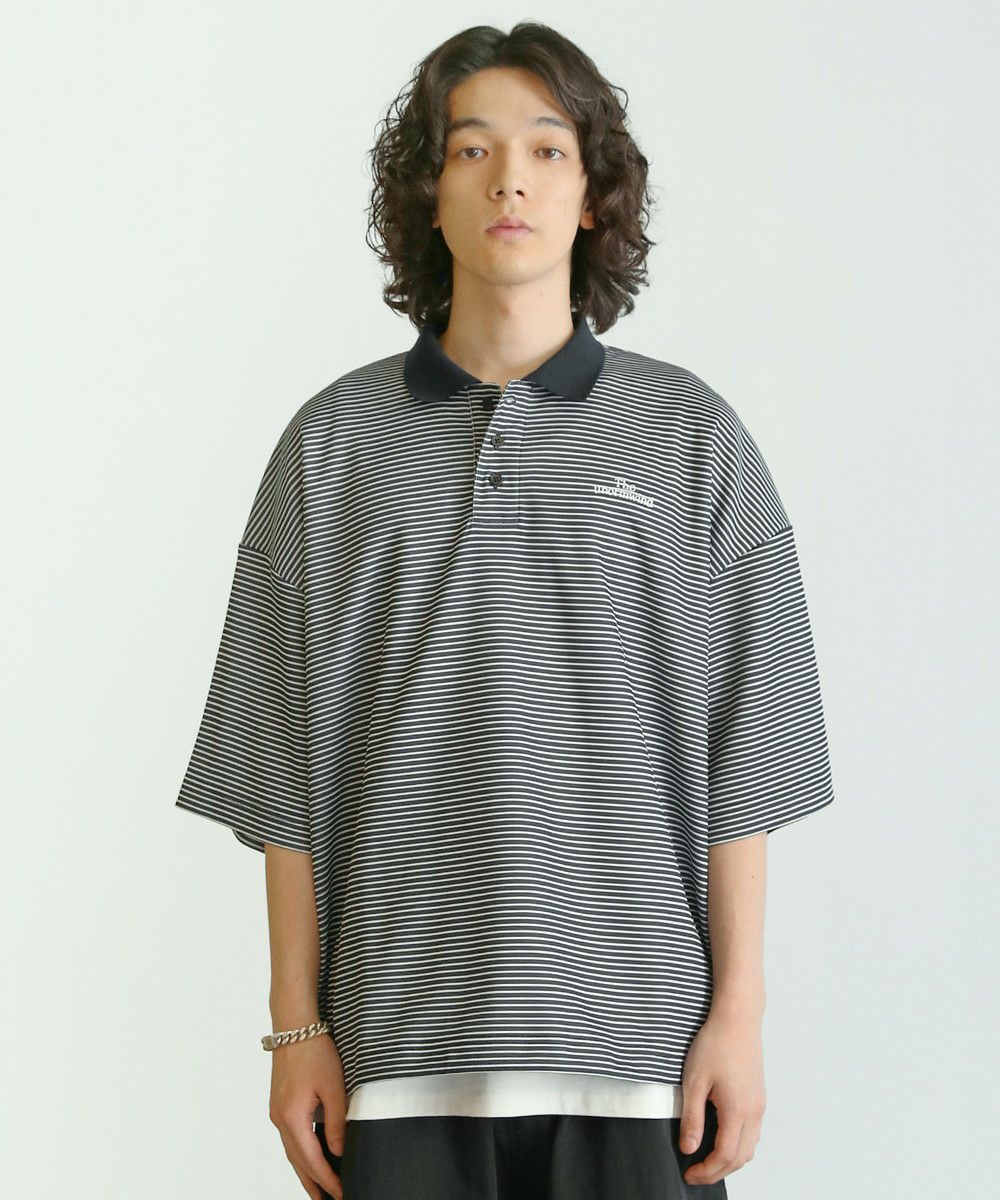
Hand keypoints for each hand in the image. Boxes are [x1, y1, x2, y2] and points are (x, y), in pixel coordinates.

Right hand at [269, 1034, 347, 1199]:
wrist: (295, 1027)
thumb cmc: (315, 1051)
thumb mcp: (334, 1087)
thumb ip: (336, 1122)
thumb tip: (338, 1151)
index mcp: (293, 1118)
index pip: (312, 1160)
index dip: (327, 1180)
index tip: (341, 1193)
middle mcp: (280, 1119)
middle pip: (297, 1162)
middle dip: (312, 1184)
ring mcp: (277, 1112)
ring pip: (291, 1151)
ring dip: (304, 1171)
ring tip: (317, 1188)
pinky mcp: (280, 1104)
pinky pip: (290, 1137)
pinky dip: (300, 1153)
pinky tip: (309, 1156)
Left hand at [678, 1006, 765, 1186]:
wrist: (737, 1019)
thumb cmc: (715, 1044)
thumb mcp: (694, 1081)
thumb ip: (691, 1118)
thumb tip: (688, 1148)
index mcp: (737, 1111)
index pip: (724, 1156)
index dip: (706, 1171)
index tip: (689, 1174)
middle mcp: (754, 1112)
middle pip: (740, 1157)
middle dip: (718, 1171)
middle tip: (696, 1173)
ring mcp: (759, 1105)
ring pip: (750, 1147)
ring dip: (730, 1160)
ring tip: (707, 1161)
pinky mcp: (759, 1097)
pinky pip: (753, 1132)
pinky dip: (739, 1145)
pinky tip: (722, 1139)